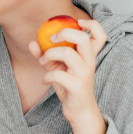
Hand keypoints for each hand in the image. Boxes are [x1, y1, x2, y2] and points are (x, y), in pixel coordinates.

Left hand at [29, 18, 107, 133]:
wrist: (80, 111)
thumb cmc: (70, 87)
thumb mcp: (58, 68)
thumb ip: (46, 55)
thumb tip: (32, 42)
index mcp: (88, 56)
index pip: (100, 35)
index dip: (92, 24)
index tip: (77, 22)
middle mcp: (89, 62)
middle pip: (82, 38)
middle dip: (63, 34)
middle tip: (51, 39)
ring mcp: (84, 74)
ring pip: (67, 53)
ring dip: (49, 55)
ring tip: (43, 62)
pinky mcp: (77, 86)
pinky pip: (58, 74)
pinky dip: (47, 76)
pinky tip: (45, 81)